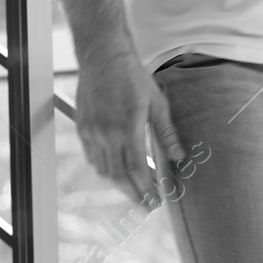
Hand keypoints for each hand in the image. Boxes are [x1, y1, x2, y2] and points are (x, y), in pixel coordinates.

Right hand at [74, 36, 185, 206]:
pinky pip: (92, 157)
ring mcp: (92, 132)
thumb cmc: (132, 77)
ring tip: (134, 189)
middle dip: (133, 194)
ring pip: (103, 170)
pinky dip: (105, 169)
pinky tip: (116, 171)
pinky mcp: (83, 128)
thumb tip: (179, 157)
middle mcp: (107, 134)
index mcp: (128, 128)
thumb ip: (166, 133)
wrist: (102, 57)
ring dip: (119, 184)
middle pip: (118, 176)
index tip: (156, 202)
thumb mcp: (157, 103)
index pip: (137, 170)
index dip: (146, 190)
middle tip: (147, 204)